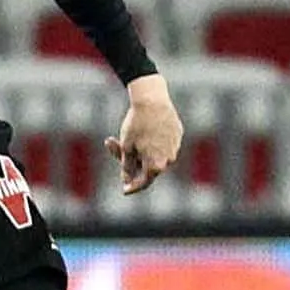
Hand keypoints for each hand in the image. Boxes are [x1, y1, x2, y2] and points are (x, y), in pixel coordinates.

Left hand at [105, 75, 181, 194]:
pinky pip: (163, 142)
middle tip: (112, 145)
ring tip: (127, 132)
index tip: (125, 190)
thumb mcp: (127, 147)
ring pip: (156, 154)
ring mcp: (175, 146)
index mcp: (156, 165)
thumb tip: (127, 181)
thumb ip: (127, 167)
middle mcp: (169, 159)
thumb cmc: (137, 124)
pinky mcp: (178, 133)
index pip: (144, 182)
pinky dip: (152, 139)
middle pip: (148, 166)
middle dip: (131, 160)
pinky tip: (143, 126)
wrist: (152, 99)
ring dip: (141, 149)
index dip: (132, 187)